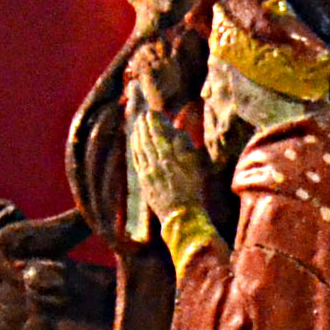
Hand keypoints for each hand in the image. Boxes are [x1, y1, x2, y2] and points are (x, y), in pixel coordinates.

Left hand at [129, 107, 209, 227]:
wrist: (181, 216)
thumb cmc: (193, 190)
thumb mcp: (194, 167)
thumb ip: (184, 148)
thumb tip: (175, 132)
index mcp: (169, 158)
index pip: (158, 135)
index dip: (154, 122)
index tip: (151, 112)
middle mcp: (156, 163)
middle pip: (146, 140)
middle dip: (144, 126)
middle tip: (142, 115)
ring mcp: (147, 173)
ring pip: (139, 149)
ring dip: (137, 135)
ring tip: (136, 124)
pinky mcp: (143, 181)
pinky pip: (136, 160)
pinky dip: (134, 149)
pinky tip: (134, 142)